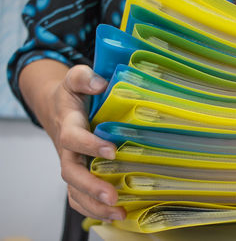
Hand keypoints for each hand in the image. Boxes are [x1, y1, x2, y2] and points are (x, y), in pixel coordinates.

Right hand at [21, 61, 125, 221]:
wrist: (59, 110)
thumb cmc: (72, 96)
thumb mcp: (74, 79)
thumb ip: (83, 77)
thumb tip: (100, 84)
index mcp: (68, 126)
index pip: (74, 138)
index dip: (90, 145)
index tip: (112, 150)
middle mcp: (67, 150)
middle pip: (71, 173)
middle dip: (91, 186)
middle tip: (113, 196)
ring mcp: (72, 164)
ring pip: (74, 191)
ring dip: (95, 205)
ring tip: (119, 214)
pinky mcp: (78, 174)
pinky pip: (79, 197)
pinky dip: (93, 209)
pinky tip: (115, 215)